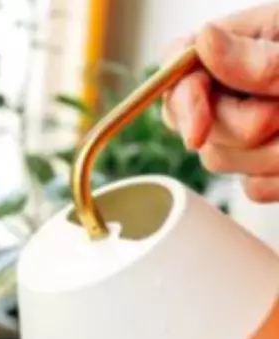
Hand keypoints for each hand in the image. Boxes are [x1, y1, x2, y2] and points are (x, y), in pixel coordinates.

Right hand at [162, 4, 278, 200]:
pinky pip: (252, 188)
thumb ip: (259, 59)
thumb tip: (202, 42)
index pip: (176, 71)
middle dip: (243, 128)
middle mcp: (232, 87)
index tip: (196, 131)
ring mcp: (246, 131)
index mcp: (239, 43)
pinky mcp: (262, 169)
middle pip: (196, 127)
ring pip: (221, 161)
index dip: (181, 102)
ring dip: (270, 155)